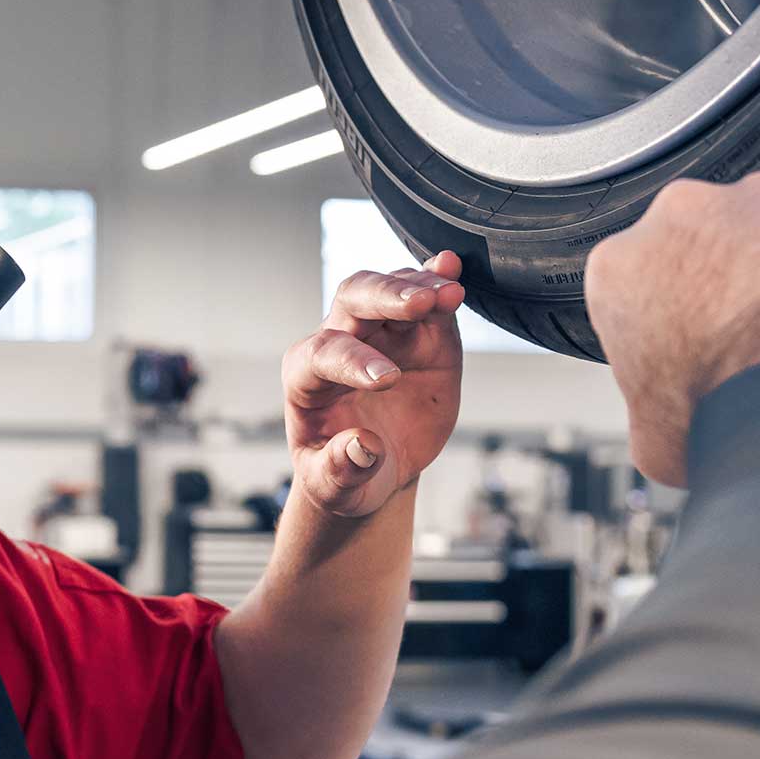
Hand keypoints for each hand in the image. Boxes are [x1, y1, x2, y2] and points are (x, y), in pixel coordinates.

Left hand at [283, 252, 464, 516]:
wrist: (377, 466)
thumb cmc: (345, 474)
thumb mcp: (336, 487)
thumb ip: (342, 469)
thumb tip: (362, 448)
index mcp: (307, 378)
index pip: (323, 354)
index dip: (353, 361)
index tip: (388, 380)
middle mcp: (340, 342)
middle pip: (352, 300)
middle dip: (384, 297)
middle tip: (419, 303)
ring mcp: (380, 332)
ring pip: (389, 289)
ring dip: (418, 286)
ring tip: (448, 292)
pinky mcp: (419, 333)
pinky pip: (425, 299)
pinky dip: (437, 281)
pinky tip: (452, 272)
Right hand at [586, 170, 759, 487]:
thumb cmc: (733, 420)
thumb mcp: (653, 437)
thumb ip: (651, 399)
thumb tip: (670, 418)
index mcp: (623, 267)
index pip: (641, 284)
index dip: (671, 320)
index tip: (697, 348)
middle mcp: (687, 213)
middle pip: (707, 239)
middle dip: (729, 278)